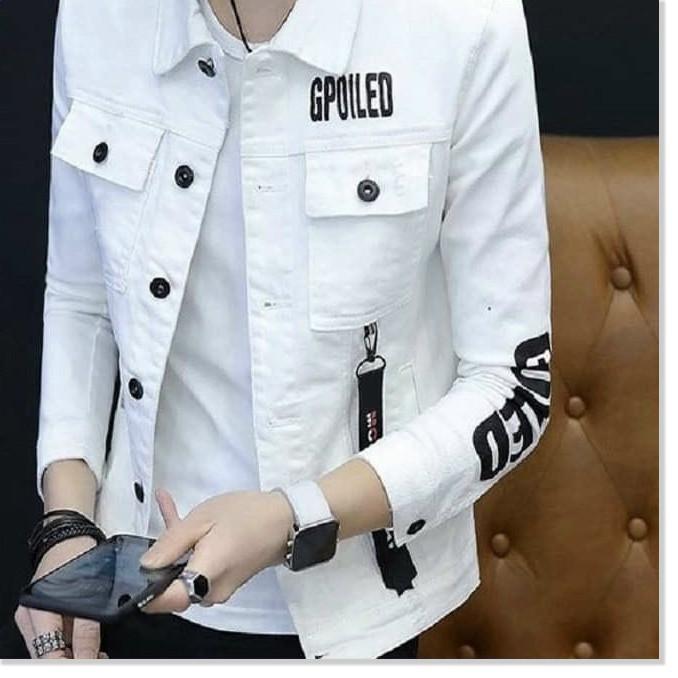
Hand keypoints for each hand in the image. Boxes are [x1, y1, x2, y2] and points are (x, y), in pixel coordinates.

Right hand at [14, 536, 107, 658]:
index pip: (49, 655)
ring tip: (98, 656)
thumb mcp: (91, 593)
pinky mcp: (39, 616)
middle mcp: (30, 615)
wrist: (68, 539)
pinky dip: (70, 648)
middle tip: (98, 661)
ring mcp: (32, 617)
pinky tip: (88, 649)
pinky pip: (52, 641)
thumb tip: (90, 659)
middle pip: (46, 656)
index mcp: (39, 610)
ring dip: (73, 657)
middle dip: (73, 661)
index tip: (92, 665)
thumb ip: (88, 630)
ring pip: (49, 651)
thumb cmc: (79, 558)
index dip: (71, 664)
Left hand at [138, 488, 293, 612]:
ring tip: (171, 508)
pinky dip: (190, 546)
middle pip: (174, 585)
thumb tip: (146, 565)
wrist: (285, 519)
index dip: (146, 591)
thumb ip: (171, 542)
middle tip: (162, 525)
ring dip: (178, 546)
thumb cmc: (246, 516)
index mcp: (205, 576)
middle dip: (163, 558)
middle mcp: (211, 591)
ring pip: (186, 572)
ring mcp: (219, 587)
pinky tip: (179, 515)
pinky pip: (201, 567)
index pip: (167, 601)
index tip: (137, 571)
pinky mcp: (226, 578)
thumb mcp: (203, 519)